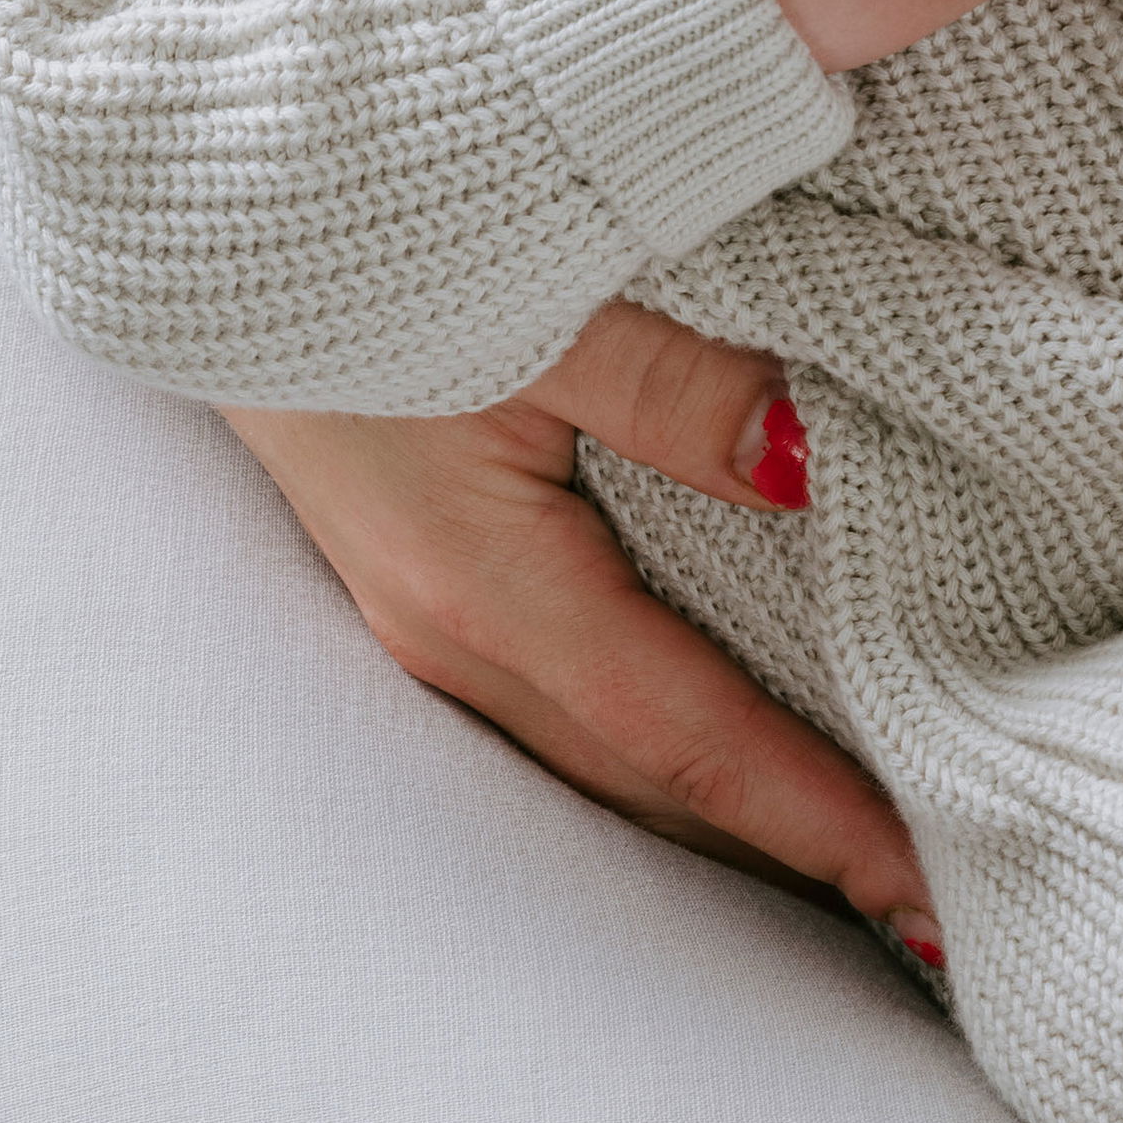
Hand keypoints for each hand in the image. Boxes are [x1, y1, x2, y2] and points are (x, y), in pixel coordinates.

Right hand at [224, 298, 936, 945]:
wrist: (189, 209)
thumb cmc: (365, 245)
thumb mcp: (542, 297)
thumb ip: (682, 386)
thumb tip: (812, 467)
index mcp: (490, 589)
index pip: (692, 742)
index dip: (817, 825)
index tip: (930, 898)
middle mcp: (451, 636)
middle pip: (651, 785)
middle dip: (790, 855)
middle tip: (933, 914)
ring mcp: (420, 615)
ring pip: (603, 761)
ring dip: (723, 816)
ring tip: (850, 860)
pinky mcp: (415, 573)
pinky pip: (560, 709)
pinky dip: (659, 751)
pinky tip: (720, 751)